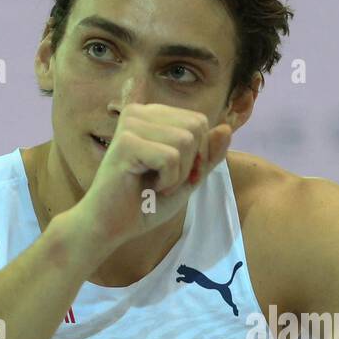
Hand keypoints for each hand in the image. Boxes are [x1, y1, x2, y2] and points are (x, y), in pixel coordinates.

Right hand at [80, 103, 232, 249]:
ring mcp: (131, 124)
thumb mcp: (187, 177)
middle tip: (163, 180)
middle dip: (189, 162)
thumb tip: (228, 128)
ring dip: (177, 174)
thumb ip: (208, 154)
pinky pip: (170, 158)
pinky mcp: (126, 142)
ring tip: (154, 183)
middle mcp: (140, 112)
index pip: (199, 121)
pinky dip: (166, 180)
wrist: (111, 225)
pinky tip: (146, 185)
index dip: (198, 155)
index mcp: (153, 115)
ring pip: (186, 141)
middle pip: (196, 127)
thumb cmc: (145, 202)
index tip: (173, 174)